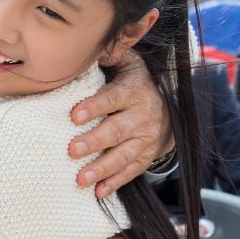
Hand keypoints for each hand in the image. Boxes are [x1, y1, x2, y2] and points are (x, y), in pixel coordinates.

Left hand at [68, 50, 171, 198]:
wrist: (167, 108)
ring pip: (123, 156)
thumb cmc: (133, 81)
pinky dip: (115, 183)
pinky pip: (131, 172)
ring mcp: (146, 139)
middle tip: (72, 150)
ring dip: (102, 168)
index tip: (75, 116)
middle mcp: (143, 116)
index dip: (95, 107)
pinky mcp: (146, 157)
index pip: (113, 98)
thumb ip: (112, 54)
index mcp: (134, 89)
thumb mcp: (128, 62)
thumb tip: (92, 46)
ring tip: (80, 178)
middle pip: (117, 131)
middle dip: (94, 142)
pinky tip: (98, 192)